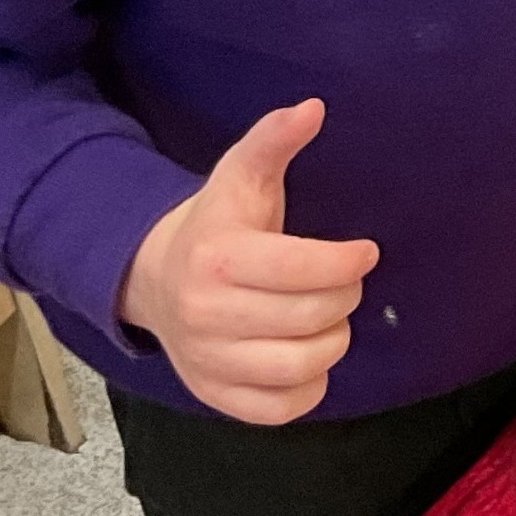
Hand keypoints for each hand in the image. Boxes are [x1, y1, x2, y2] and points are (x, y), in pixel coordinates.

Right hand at [119, 99, 375, 423]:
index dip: (350, 262)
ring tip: (323, 315)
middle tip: (339, 282)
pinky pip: (285, 408)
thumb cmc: (216, 223)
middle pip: (315, 318)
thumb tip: (312, 107)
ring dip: (332, 339)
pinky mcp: (215, 395)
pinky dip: (309, 386)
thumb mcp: (240, 174)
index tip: (363, 252)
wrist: (152, 277)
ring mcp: (208, 361)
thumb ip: (274, 140)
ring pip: (306, 364)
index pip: (307, 270)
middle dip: (343, 296)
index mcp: (218, 258)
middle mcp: (206, 314)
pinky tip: (305, 354)